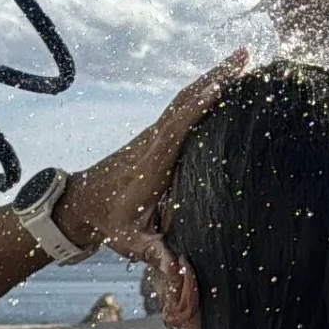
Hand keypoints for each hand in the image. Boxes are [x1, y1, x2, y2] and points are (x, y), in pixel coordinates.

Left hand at [57, 54, 249, 257]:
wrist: (84, 202)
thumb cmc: (109, 223)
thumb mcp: (129, 241)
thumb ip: (153, 254)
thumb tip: (176, 272)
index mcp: (151, 163)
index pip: (176, 129)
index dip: (197, 108)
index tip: (219, 87)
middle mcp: (154, 141)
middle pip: (185, 101)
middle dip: (214, 77)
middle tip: (244, 55)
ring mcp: (156, 135)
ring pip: (185, 98)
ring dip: (213, 76)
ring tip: (242, 57)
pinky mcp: (158, 135)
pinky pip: (184, 106)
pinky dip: (204, 89)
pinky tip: (223, 79)